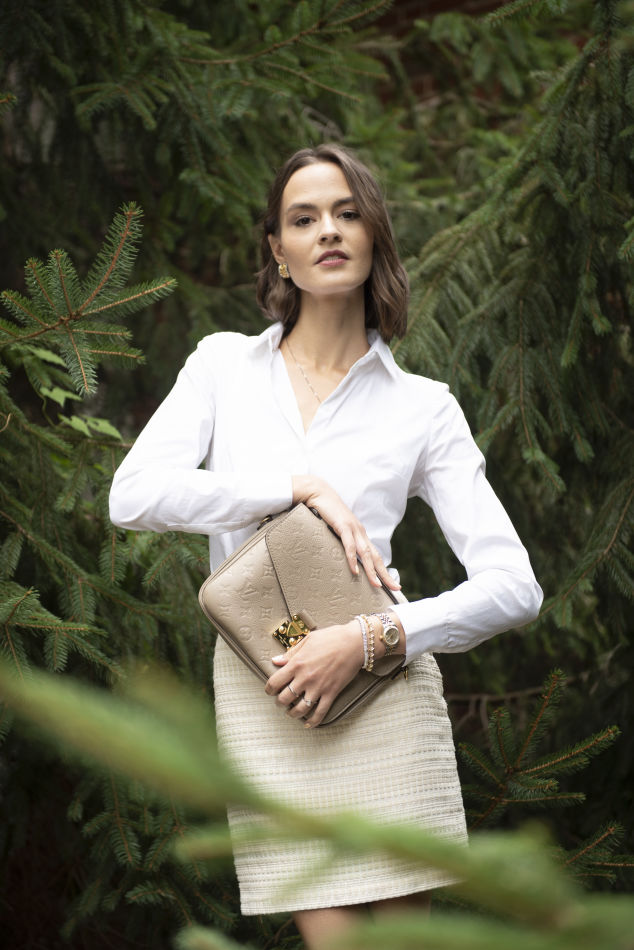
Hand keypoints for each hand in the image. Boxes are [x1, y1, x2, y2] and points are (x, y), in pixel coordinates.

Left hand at [264, 620, 363, 727]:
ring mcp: (318, 687)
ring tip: (291, 713)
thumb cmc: (331, 637)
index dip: (269, 689)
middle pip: (284, 698)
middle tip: (280, 701)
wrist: (354, 643)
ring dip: (292, 713)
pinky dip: (313, 721)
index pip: (275, 682)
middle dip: (279, 702)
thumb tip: (275, 661)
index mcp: (297, 663)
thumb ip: (291, 653)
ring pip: (300, 709)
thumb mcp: (308, 640)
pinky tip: (308, 724)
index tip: (270, 690)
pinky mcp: (331, 693)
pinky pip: (320, 712)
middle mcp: (305, 678)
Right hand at [292, 475, 399, 591]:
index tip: (392, 584)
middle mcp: (360, 533)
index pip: (376, 556)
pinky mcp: (342, 526)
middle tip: (395, 588)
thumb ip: (342, 541)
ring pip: (366, 553)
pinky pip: (349, 545)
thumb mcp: (338, 530)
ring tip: (376, 585)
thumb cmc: (327, 513)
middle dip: (385, 574)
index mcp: (360, 535)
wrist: (320, 494)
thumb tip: (343, 557)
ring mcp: (353, 529)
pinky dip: (353, 558)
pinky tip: (355, 570)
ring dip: (371, 570)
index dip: (384, 570)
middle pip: (376, 557)